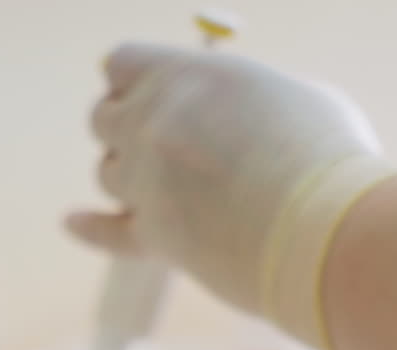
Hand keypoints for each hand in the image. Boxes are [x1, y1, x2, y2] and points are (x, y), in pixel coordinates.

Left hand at [66, 44, 390, 349]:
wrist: (320, 229)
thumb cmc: (325, 157)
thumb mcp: (294, 96)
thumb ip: (248, 102)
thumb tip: (246, 122)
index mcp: (182, 75)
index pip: (121, 64)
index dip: (133, 79)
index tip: (152, 92)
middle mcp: (151, 124)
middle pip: (104, 119)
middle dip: (126, 127)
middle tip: (158, 142)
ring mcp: (146, 183)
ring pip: (108, 174)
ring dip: (128, 176)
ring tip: (168, 186)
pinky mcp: (154, 239)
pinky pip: (107, 231)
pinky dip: (89, 227)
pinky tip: (71, 223)